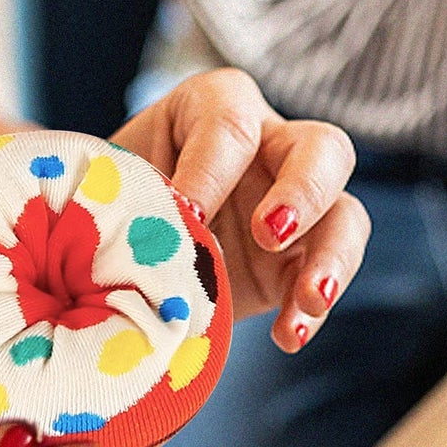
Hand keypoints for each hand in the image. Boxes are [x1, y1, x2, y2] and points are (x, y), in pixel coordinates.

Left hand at [113, 68, 368, 351]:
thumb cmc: (102, 199)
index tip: (183, 211)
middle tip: (266, 234)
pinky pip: (326, 279)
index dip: (211, 167)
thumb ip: (119, 196)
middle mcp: (268, 148)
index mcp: (211, 109)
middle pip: (322, 149)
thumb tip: (125, 235)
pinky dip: (311, 311)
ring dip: (333, 259)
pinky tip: (288, 336)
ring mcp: (292, 207)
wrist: (100, 248)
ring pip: (346, 216)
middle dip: (303, 191)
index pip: (231, 122)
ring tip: (308, 300)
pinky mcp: (295, 263)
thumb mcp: (104, 185)